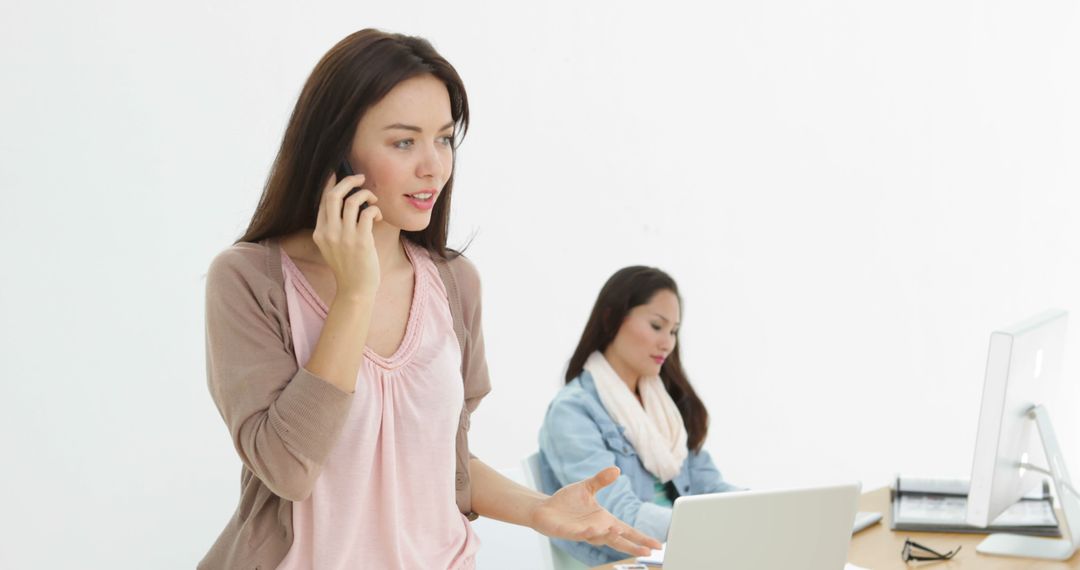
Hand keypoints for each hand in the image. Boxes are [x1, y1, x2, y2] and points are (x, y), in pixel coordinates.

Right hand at [312, 172, 382, 299]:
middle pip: (333, 196)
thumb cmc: (349, 267)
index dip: (331, 184)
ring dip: (366, 195)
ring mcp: (344, 237)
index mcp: (320, 232)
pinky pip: (368, 213)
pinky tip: (377, 216)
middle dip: (348, 181)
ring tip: (373, 200)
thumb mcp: (332, 246)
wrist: (355, 289)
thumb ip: (334, 228)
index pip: (322, 201)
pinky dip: (374, 209)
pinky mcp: (361, 241)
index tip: (338, 173)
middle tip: (361, 178)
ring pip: (352, 201)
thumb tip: (345, 204)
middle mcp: (329, 232)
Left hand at [529, 466, 662, 556]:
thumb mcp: (587, 487)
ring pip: (600, 537)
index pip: (627, 531)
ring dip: (610, 535)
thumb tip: (616, 469)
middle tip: (647, 551)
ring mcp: (583, 532)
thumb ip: (601, 480)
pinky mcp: (569, 532)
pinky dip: (587, 532)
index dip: (641, 537)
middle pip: (618, 539)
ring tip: (619, 531)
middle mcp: (596, 528)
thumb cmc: (567, 501)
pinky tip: (593, 530)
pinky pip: (580, 534)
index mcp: (604, 519)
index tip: (657, 544)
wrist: (544, 508)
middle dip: (632, 545)